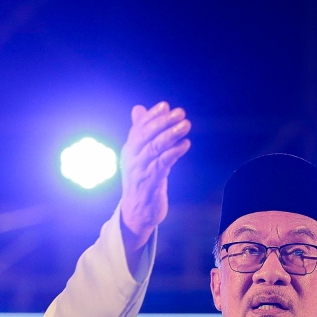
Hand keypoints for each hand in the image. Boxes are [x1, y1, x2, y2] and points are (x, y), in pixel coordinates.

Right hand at [119, 102, 191, 259]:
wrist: (137, 211)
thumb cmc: (142, 180)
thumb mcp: (140, 154)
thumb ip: (141, 132)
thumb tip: (138, 108)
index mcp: (130, 149)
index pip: (139, 128)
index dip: (152, 116)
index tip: (165, 105)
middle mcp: (132, 158)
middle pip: (146, 135)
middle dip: (163, 122)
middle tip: (180, 113)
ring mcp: (140, 170)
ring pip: (154, 148)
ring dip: (171, 135)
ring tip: (186, 125)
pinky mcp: (150, 183)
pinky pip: (162, 164)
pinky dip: (174, 153)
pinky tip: (185, 145)